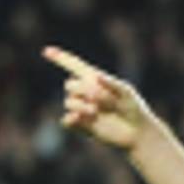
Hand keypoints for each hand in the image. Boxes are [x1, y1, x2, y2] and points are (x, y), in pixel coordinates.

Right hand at [43, 46, 159, 151]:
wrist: (136, 132)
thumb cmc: (133, 108)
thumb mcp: (127, 93)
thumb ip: (112, 83)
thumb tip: (96, 76)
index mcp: (94, 80)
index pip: (75, 66)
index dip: (61, 58)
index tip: (47, 51)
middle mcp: (85, 93)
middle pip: (69, 85)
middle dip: (84, 90)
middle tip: (104, 100)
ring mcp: (81, 109)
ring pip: (69, 102)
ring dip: (82, 106)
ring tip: (96, 112)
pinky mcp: (81, 125)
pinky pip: (66, 121)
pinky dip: (71, 119)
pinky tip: (79, 118)